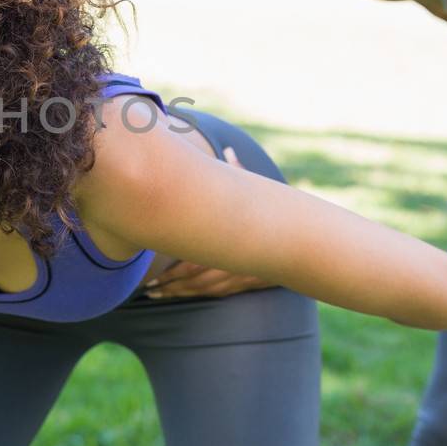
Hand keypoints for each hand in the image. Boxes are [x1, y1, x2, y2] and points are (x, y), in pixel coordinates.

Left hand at [142, 144, 276, 299]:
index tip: (152, 275)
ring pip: (200, 289)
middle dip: (169, 285)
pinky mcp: (239, 284)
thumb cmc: (270, 217)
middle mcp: (228, 265)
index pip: (191, 262)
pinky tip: (175, 295)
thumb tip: (229, 150)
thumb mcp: (257, 193)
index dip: (170, 271)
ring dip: (177, 293)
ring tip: (154, 294)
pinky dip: (192, 295)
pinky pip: (212, 294)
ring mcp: (234, 277)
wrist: (298, 245)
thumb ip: (239, 172)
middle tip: (147, 289)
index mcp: (224, 245)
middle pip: (192, 279)